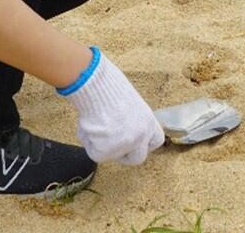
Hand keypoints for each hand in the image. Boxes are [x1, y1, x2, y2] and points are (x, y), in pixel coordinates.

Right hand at [60, 50, 164, 164]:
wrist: (96, 87)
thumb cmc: (109, 88)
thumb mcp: (130, 104)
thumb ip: (132, 122)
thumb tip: (120, 131)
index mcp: (148, 122)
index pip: (155, 141)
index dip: (143, 144)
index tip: (134, 142)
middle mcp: (140, 137)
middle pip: (137, 158)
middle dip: (124, 155)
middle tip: (111, 144)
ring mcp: (124, 146)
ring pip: (111, 155)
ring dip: (101, 143)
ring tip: (95, 122)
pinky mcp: (105, 152)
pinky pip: (95, 153)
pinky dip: (89, 142)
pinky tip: (88, 126)